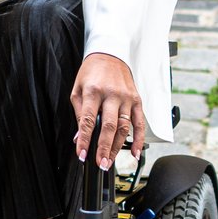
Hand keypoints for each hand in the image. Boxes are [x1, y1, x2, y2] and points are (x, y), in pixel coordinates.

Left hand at [71, 52, 145, 169]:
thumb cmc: (91, 73)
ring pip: (124, 127)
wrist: (110, 55)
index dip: (84, 140)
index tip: (82, 154)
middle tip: (100, 163)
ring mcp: (126, 98)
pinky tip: (135, 152)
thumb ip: (79, 113)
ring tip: (110, 161)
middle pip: (109, 126)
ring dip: (118, 147)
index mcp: (93, 92)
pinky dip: (139, 139)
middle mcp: (112, 95)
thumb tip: (78, 137)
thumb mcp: (77, 90)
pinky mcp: (137, 100)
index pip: (88, 120)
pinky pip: (140, 122)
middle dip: (104, 148)